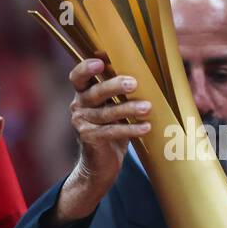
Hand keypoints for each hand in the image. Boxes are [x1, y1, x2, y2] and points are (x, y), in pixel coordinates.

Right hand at [53, 57, 150, 225]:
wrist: (99, 166)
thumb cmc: (111, 130)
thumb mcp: (113, 108)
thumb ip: (120, 92)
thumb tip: (148, 71)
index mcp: (83, 94)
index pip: (78, 76)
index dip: (86, 67)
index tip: (101, 61)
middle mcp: (78, 106)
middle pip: (95, 92)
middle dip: (114, 86)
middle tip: (134, 83)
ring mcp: (82, 124)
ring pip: (107, 113)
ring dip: (129, 109)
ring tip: (147, 108)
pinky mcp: (90, 139)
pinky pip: (112, 132)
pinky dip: (131, 129)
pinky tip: (146, 127)